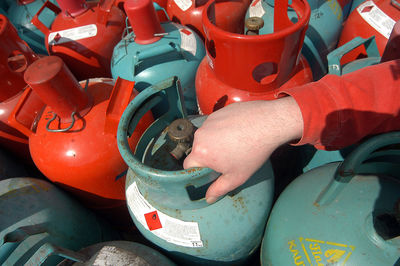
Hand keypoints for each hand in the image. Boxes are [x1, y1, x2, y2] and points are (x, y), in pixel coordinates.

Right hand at [183, 97, 302, 203]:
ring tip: (235, 144)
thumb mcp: (236, 177)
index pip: (188, 165)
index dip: (197, 171)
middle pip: (198, 149)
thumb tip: (209, 198)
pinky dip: (222, 129)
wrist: (268, 124)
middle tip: (227, 159)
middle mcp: (200, 135)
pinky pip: (215, 124)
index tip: (209, 172)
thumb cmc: (253, 152)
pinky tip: (237, 132)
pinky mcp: (218, 112)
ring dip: (215, 141)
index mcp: (201, 152)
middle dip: (209, 155)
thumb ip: (219, 189)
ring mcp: (209, 121)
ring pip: (206, 136)